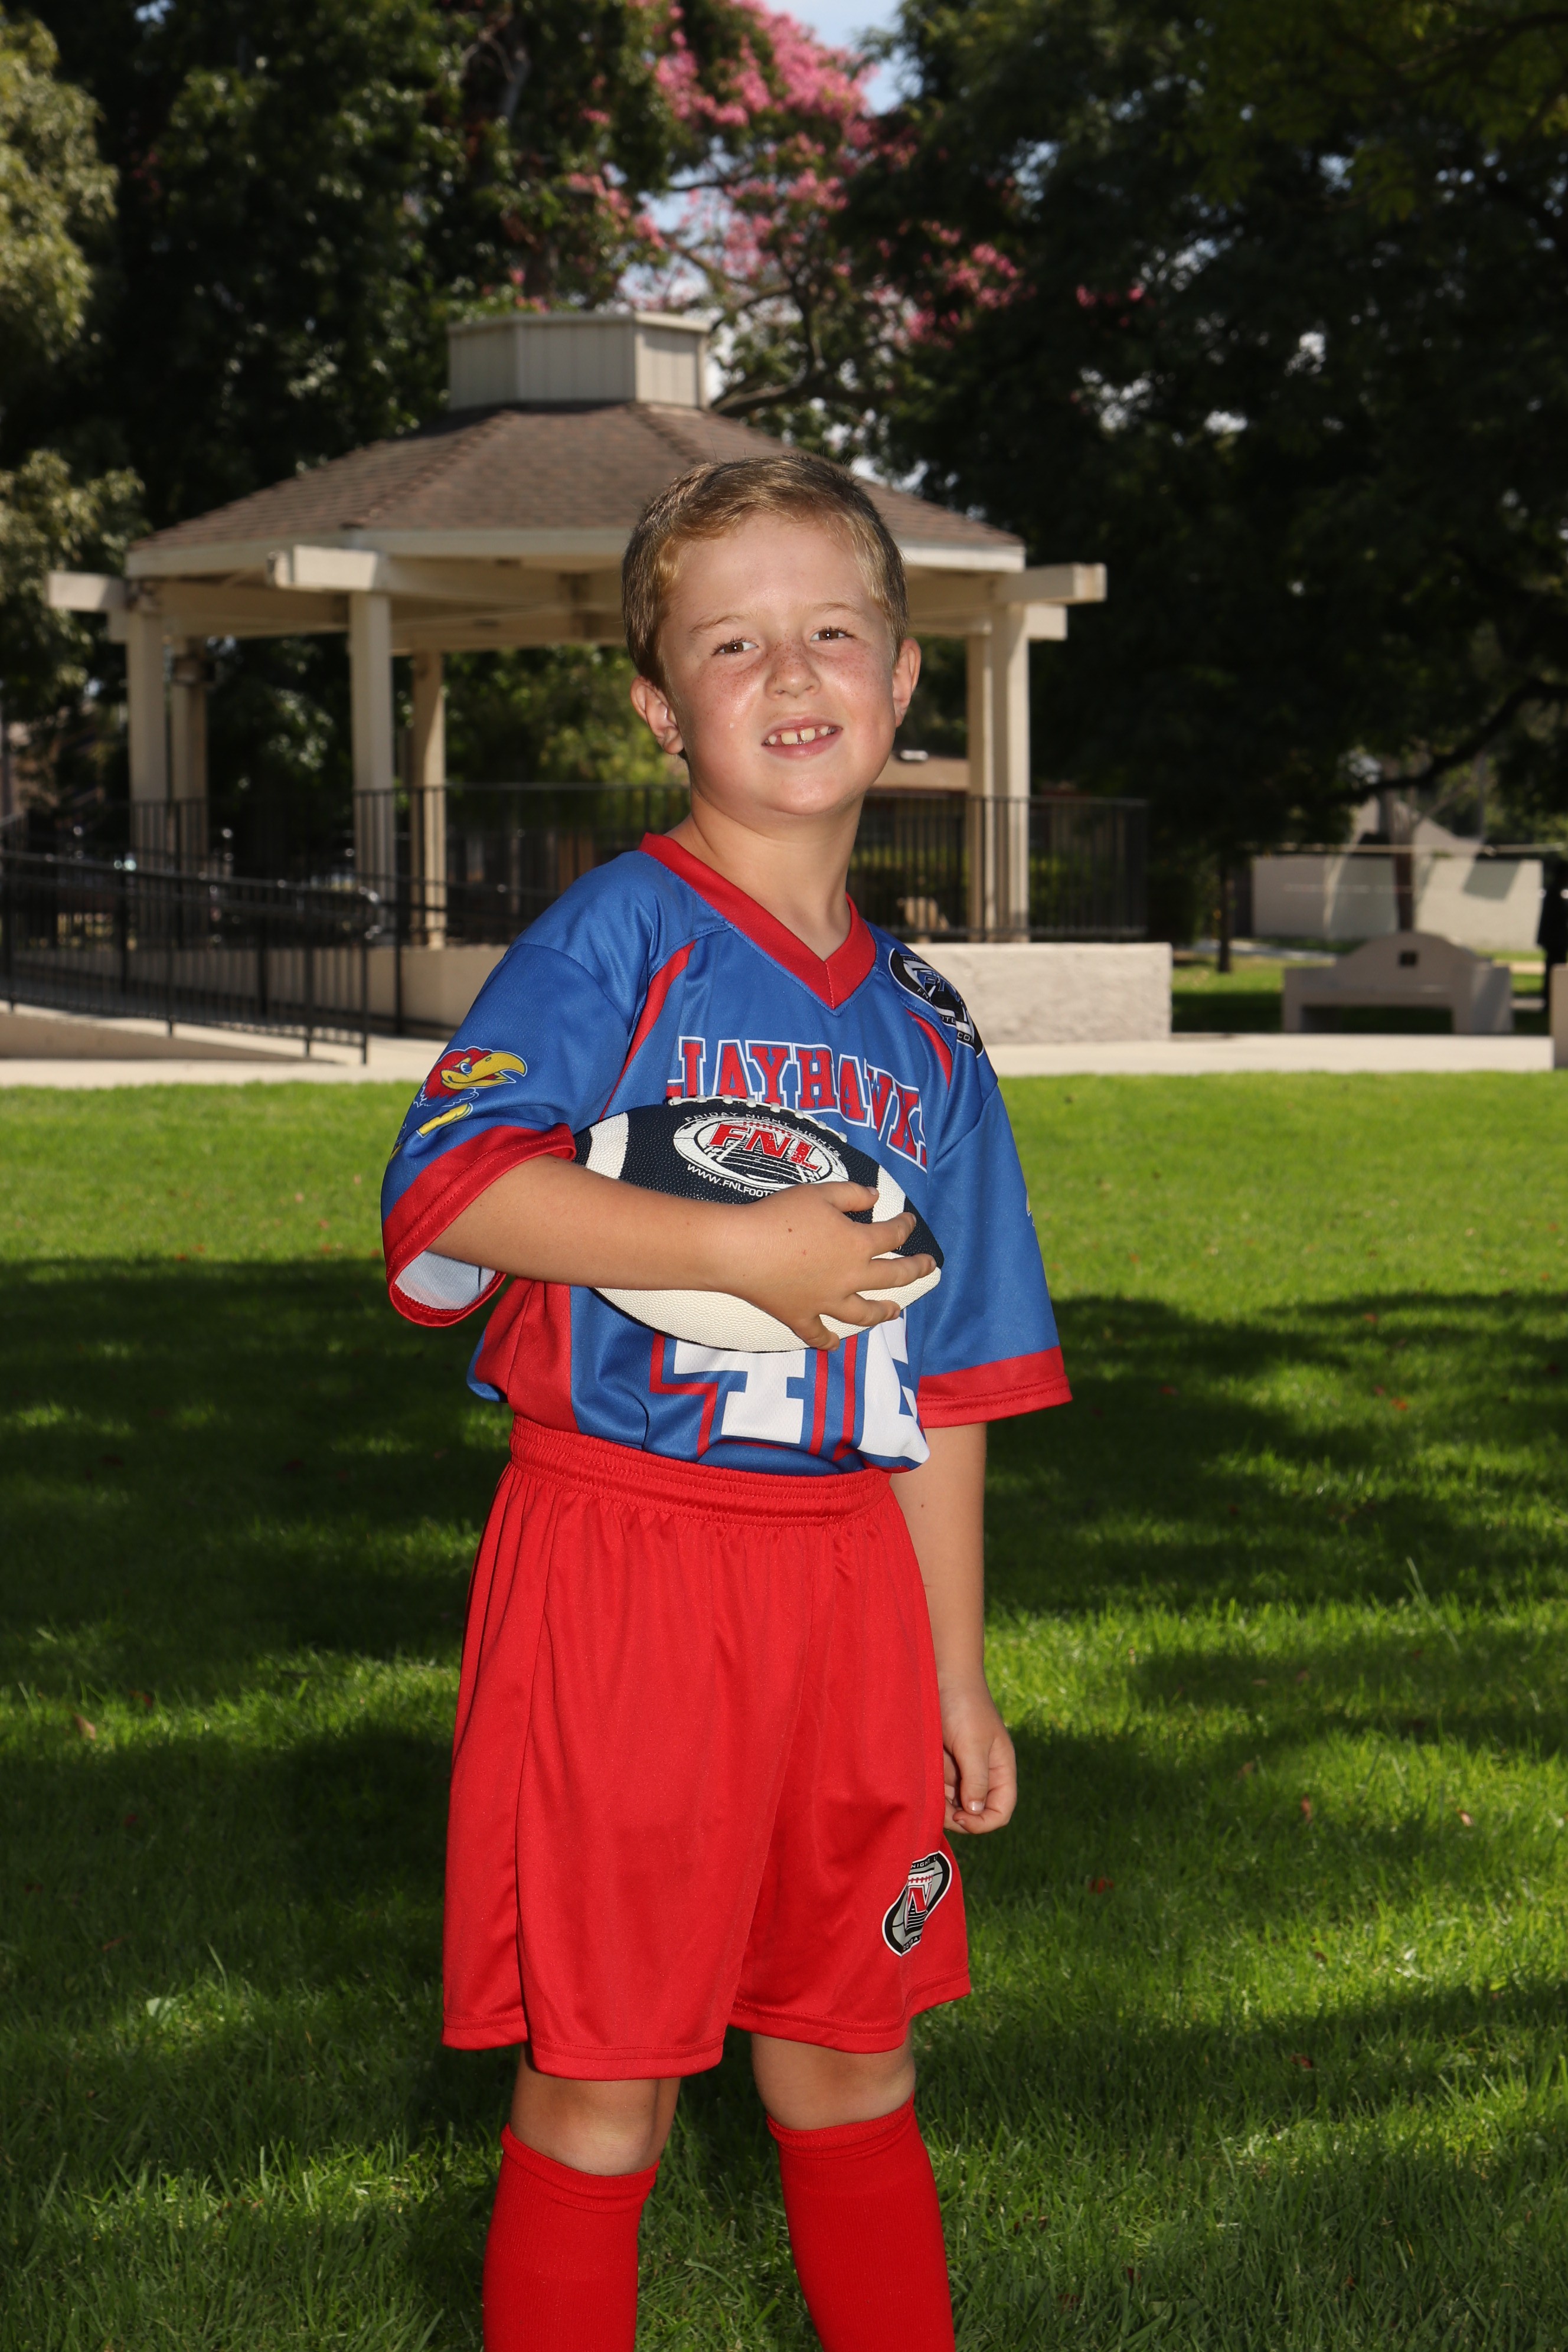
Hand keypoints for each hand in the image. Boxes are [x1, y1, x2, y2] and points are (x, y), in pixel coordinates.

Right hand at [723, 1182, 935, 1350]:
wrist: (741, 1249)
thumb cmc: (781, 1215)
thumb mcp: (820, 1193)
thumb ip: (852, 1194)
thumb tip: (876, 1197)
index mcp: (857, 1244)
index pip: (892, 1236)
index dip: (905, 1227)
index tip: (910, 1223)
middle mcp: (850, 1278)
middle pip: (892, 1278)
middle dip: (915, 1271)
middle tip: (928, 1267)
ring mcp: (827, 1302)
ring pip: (863, 1314)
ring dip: (883, 1312)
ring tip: (896, 1312)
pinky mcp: (801, 1316)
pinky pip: (817, 1334)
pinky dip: (826, 1341)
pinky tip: (833, 1346)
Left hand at [939, 1676, 1016, 1835]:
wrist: (941, 1673)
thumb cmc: (964, 1704)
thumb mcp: (972, 1743)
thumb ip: (976, 1778)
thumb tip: (975, 1811)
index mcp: (1000, 1769)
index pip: (1001, 1811)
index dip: (983, 1822)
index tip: (960, 1816)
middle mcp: (983, 1773)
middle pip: (974, 1812)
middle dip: (956, 1813)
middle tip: (937, 1805)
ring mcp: (961, 1769)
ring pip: (952, 1801)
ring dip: (939, 1796)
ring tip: (931, 1772)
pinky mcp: (942, 1762)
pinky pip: (936, 1785)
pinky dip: (930, 1783)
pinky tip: (925, 1767)